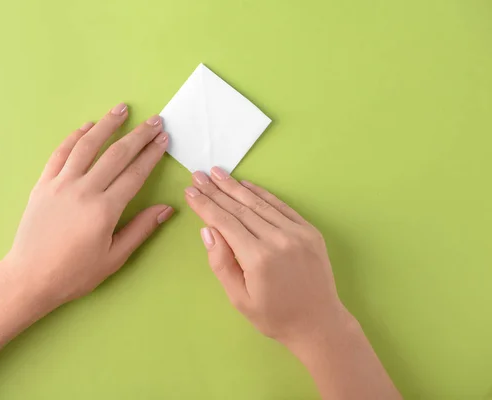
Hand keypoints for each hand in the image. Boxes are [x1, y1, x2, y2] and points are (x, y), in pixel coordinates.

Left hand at [2, 103, 172, 310]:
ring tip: (121, 109)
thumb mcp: (114, 258)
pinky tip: (87, 126)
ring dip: (106, 125)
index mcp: (104, 210)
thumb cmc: (74, 273)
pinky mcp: (43, 184)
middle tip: (154, 120)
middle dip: (138, 135)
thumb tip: (167, 208)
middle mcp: (83, 190)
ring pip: (87, 145)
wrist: (29, 277)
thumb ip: (141, 229)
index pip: (135, 173)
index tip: (163, 139)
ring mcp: (60, 184)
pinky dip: (74, 137)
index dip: (151, 154)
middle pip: (116, 154)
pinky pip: (60, 154)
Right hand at [185, 167, 347, 348]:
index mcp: (258, 258)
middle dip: (216, 191)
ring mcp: (297, 232)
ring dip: (236, 187)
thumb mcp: (239, 299)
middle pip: (240, 208)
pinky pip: (281, 206)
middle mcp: (278, 239)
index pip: (225, 222)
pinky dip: (262, 193)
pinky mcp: (309, 231)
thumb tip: (208, 230)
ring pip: (260, 203)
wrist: (319, 323)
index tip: (190, 191)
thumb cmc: (274, 316)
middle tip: (198, 175)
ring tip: (217, 173)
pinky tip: (246, 184)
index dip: (206, 205)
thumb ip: (221, 263)